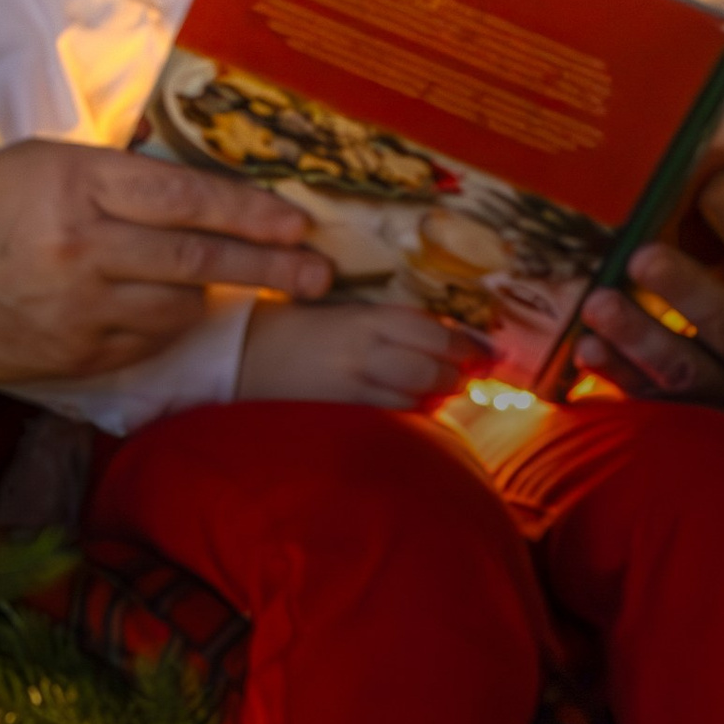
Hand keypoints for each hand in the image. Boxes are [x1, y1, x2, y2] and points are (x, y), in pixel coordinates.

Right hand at [0, 140, 331, 385]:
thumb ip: (120, 178)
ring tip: (212, 284)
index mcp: (80, 184)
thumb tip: (200, 197)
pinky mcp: (72, 355)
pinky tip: (159, 311)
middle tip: (317, 273)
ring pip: (179, 307)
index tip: (296, 222)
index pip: (188, 197)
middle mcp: (85, 246)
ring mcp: (80, 308)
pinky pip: (145, 344)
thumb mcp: (47, 162)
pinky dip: (162, 328)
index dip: (251, 210)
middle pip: (200, 258)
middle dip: (270, 266)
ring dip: (206, 295)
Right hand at [234, 295, 479, 411]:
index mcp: (364, 316)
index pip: (429, 329)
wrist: (241, 351)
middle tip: (468, 374)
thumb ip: (387, 324)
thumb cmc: (293, 323)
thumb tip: (440, 336)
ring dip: (439, 394)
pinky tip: (418, 407)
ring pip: (414, 394)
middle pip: (429, 366)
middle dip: (456, 373)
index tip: (481, 349)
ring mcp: (352, 380)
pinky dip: (412, 410)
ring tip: (448, 391)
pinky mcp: (341, 405)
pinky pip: (390, 411)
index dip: (461, 341)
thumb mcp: (343, 311)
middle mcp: (363, 348)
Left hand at [573, 87, 723, 432]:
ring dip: (639, 338)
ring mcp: (723, 386)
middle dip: (687, 292)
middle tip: (641, 256)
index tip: (714, 183)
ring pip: (684, 368)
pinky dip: (617, 378)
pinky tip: (583, 352)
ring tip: (597, 303)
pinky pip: (649, 402)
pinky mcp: (683, 414)